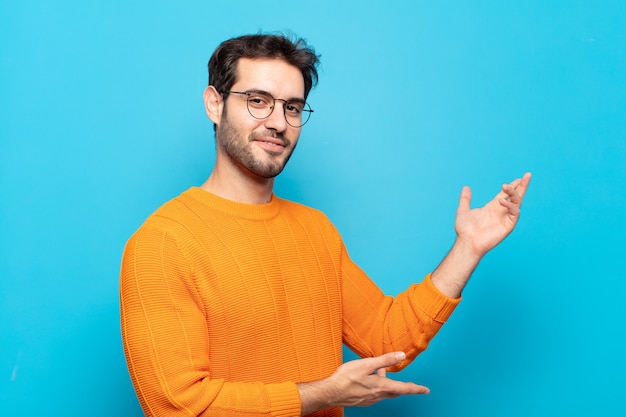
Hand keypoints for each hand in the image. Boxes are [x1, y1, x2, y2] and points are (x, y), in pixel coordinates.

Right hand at [298, 352, 428, 413]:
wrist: (330, 392)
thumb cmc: (346, 378)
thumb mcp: (367, 364)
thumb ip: (385, 360)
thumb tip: (401, 355)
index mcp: (382, 386)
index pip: (404, 388)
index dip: (416, 389)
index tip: (425, 390)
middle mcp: (378, 395)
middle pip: (395, 391)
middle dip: (401, 385)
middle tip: (405, 381)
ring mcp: (370, 400)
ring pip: (384, 392)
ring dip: (386, 383)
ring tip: (380, 372)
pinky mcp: (363, 401)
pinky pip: (375, 394)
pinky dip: (376, 386)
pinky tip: (368, 379)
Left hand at [455, 172, 531, 257]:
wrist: (467, 242)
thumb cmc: (465, 230)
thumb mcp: (463, 211)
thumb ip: (465, 199)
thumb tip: (466, 187)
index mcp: (492, 207)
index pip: (505, 194)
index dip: (512, 185)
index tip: (519, 177)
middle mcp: (501, 212)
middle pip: (516, 196)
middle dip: (523, 186)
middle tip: (527, 175)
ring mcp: (505, 218)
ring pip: (517, 202)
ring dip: (514, 193)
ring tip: (507, 186)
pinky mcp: (508, 226)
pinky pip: (515, 213)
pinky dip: (511, 206)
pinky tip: (501, 202)